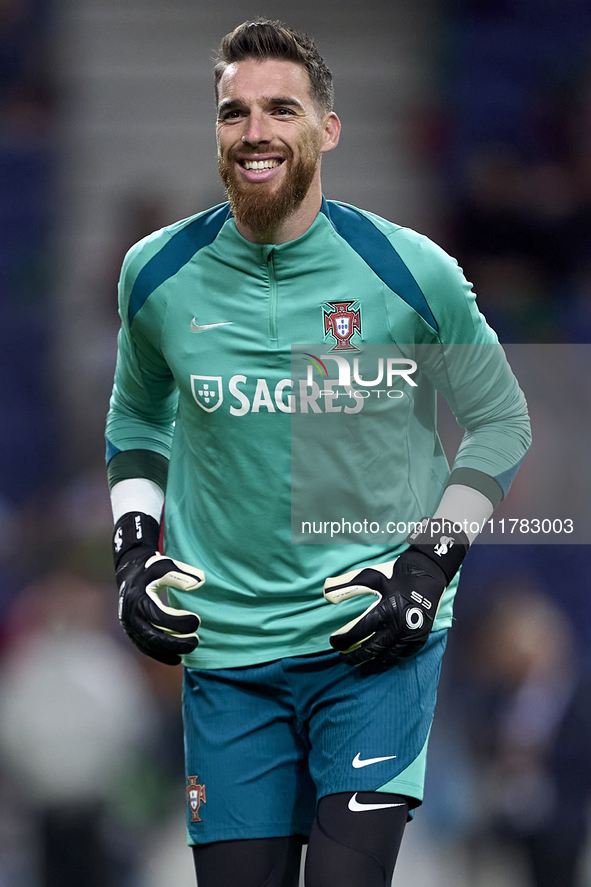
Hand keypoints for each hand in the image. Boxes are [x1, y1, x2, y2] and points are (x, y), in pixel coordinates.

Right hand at [113, 512, 204, 664]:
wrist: (129, 574)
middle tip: (196, 641)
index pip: (159, 616)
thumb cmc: (151, 570)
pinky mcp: (131, 632)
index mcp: (138, 598)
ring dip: (170, 651)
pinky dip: (160, 655)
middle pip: (153, 636)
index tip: (197, 620)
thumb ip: (182, 574)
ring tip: (190, 649)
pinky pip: (145, 648)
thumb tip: (199, 583)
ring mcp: (129, 626)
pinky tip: (177, 658)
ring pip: (149, 645)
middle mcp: (131, 615)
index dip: (178, 622)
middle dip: (176, 642)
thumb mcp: (165, 565)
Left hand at [324, 517, 468, 665]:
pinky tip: (382, 656)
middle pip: (371, 649)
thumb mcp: (370, 576)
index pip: (357, 632)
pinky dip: (391, 657)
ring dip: (372, 660)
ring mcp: (410, 634)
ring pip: (387, 655)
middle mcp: (397, 625)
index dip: (343, 640)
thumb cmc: (395, 574)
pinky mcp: (420, 637)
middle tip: (343, 658)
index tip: (333, 642)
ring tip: (360, 661)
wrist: (428, 573)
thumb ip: (346, 586)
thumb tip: (325, 593)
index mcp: (384, 610)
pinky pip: (403, 654)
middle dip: (354, 656)